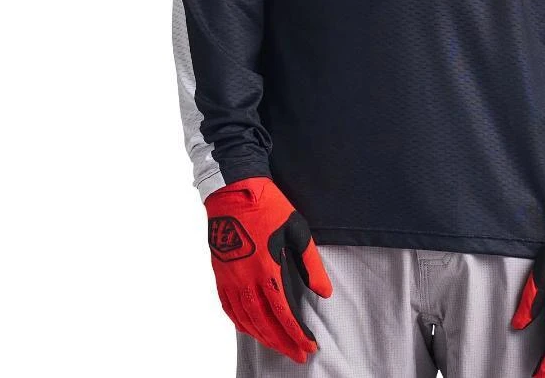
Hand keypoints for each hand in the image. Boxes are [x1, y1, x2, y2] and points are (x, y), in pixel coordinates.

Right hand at [204, 177, 332, 361]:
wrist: (234, 189)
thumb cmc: (268, 205)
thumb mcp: (297, 229)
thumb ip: (310, 263)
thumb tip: (323, 292)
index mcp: (266, 269)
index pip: (283, 313)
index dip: (297, 334)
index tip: (309, 346)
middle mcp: (245, 280)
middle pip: (264, 324)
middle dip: (283, 343)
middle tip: (298, 355)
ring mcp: (230, 278)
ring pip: (245, 320)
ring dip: (263, 337)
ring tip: (279, 346)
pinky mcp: (220, 273)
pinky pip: (229, 309)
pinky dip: (242, 324)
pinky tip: (251, 329)